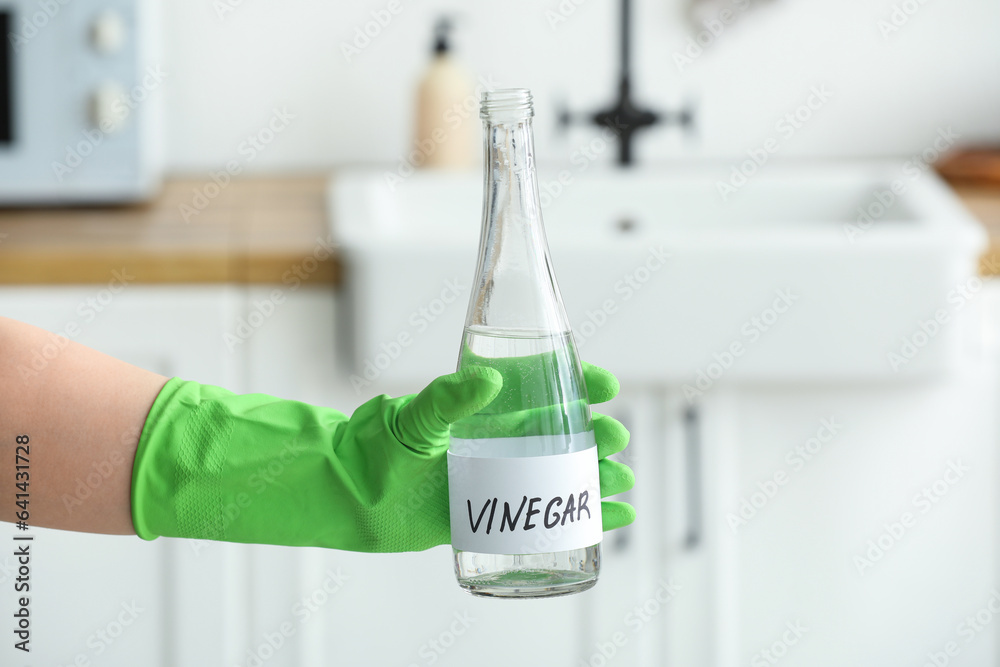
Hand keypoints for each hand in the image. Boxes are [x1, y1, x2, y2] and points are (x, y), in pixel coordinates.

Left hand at [131, 364, 634, 552]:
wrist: (350, 496)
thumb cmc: (376, 448)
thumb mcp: (414, 418)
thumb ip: (448, 399)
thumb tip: (488, 381)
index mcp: (486, 411)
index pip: (542, 390)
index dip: (577, 384)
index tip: (604, 384)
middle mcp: (498, 443)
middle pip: (561, 436)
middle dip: (593, 436)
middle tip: (615, 439)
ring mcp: (499, 480)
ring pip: (560, 476)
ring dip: (594, 478)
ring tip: (622, 482)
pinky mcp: (494, 515)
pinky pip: (545, 516)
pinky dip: (580, 518)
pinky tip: (610, 520)